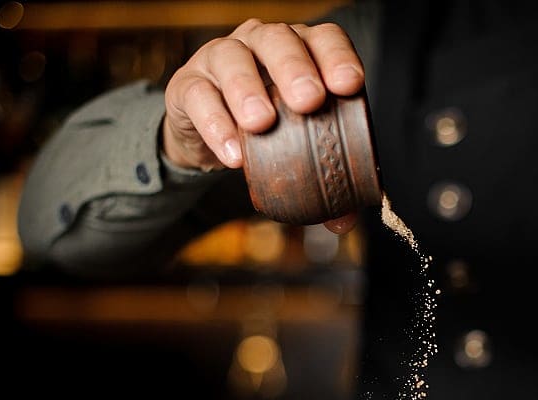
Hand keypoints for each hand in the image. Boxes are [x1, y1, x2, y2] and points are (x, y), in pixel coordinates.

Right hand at [162, 19, 363, 230]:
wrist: (210, 138)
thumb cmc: (270, 134)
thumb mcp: (299, 152)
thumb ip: (325, 182)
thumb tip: (342, 222)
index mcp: (301, 51)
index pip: (323, 39)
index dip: (338, 57)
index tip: (350, 85)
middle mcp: (261, 44)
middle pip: (278, 39)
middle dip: (295, 68)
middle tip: (309, 101)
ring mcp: (221, 58)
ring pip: (233, 58)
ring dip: (248, 89)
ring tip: (262, 124)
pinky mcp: (187, 84)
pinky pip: (199, 96)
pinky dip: (215, 124)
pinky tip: (232, 153)